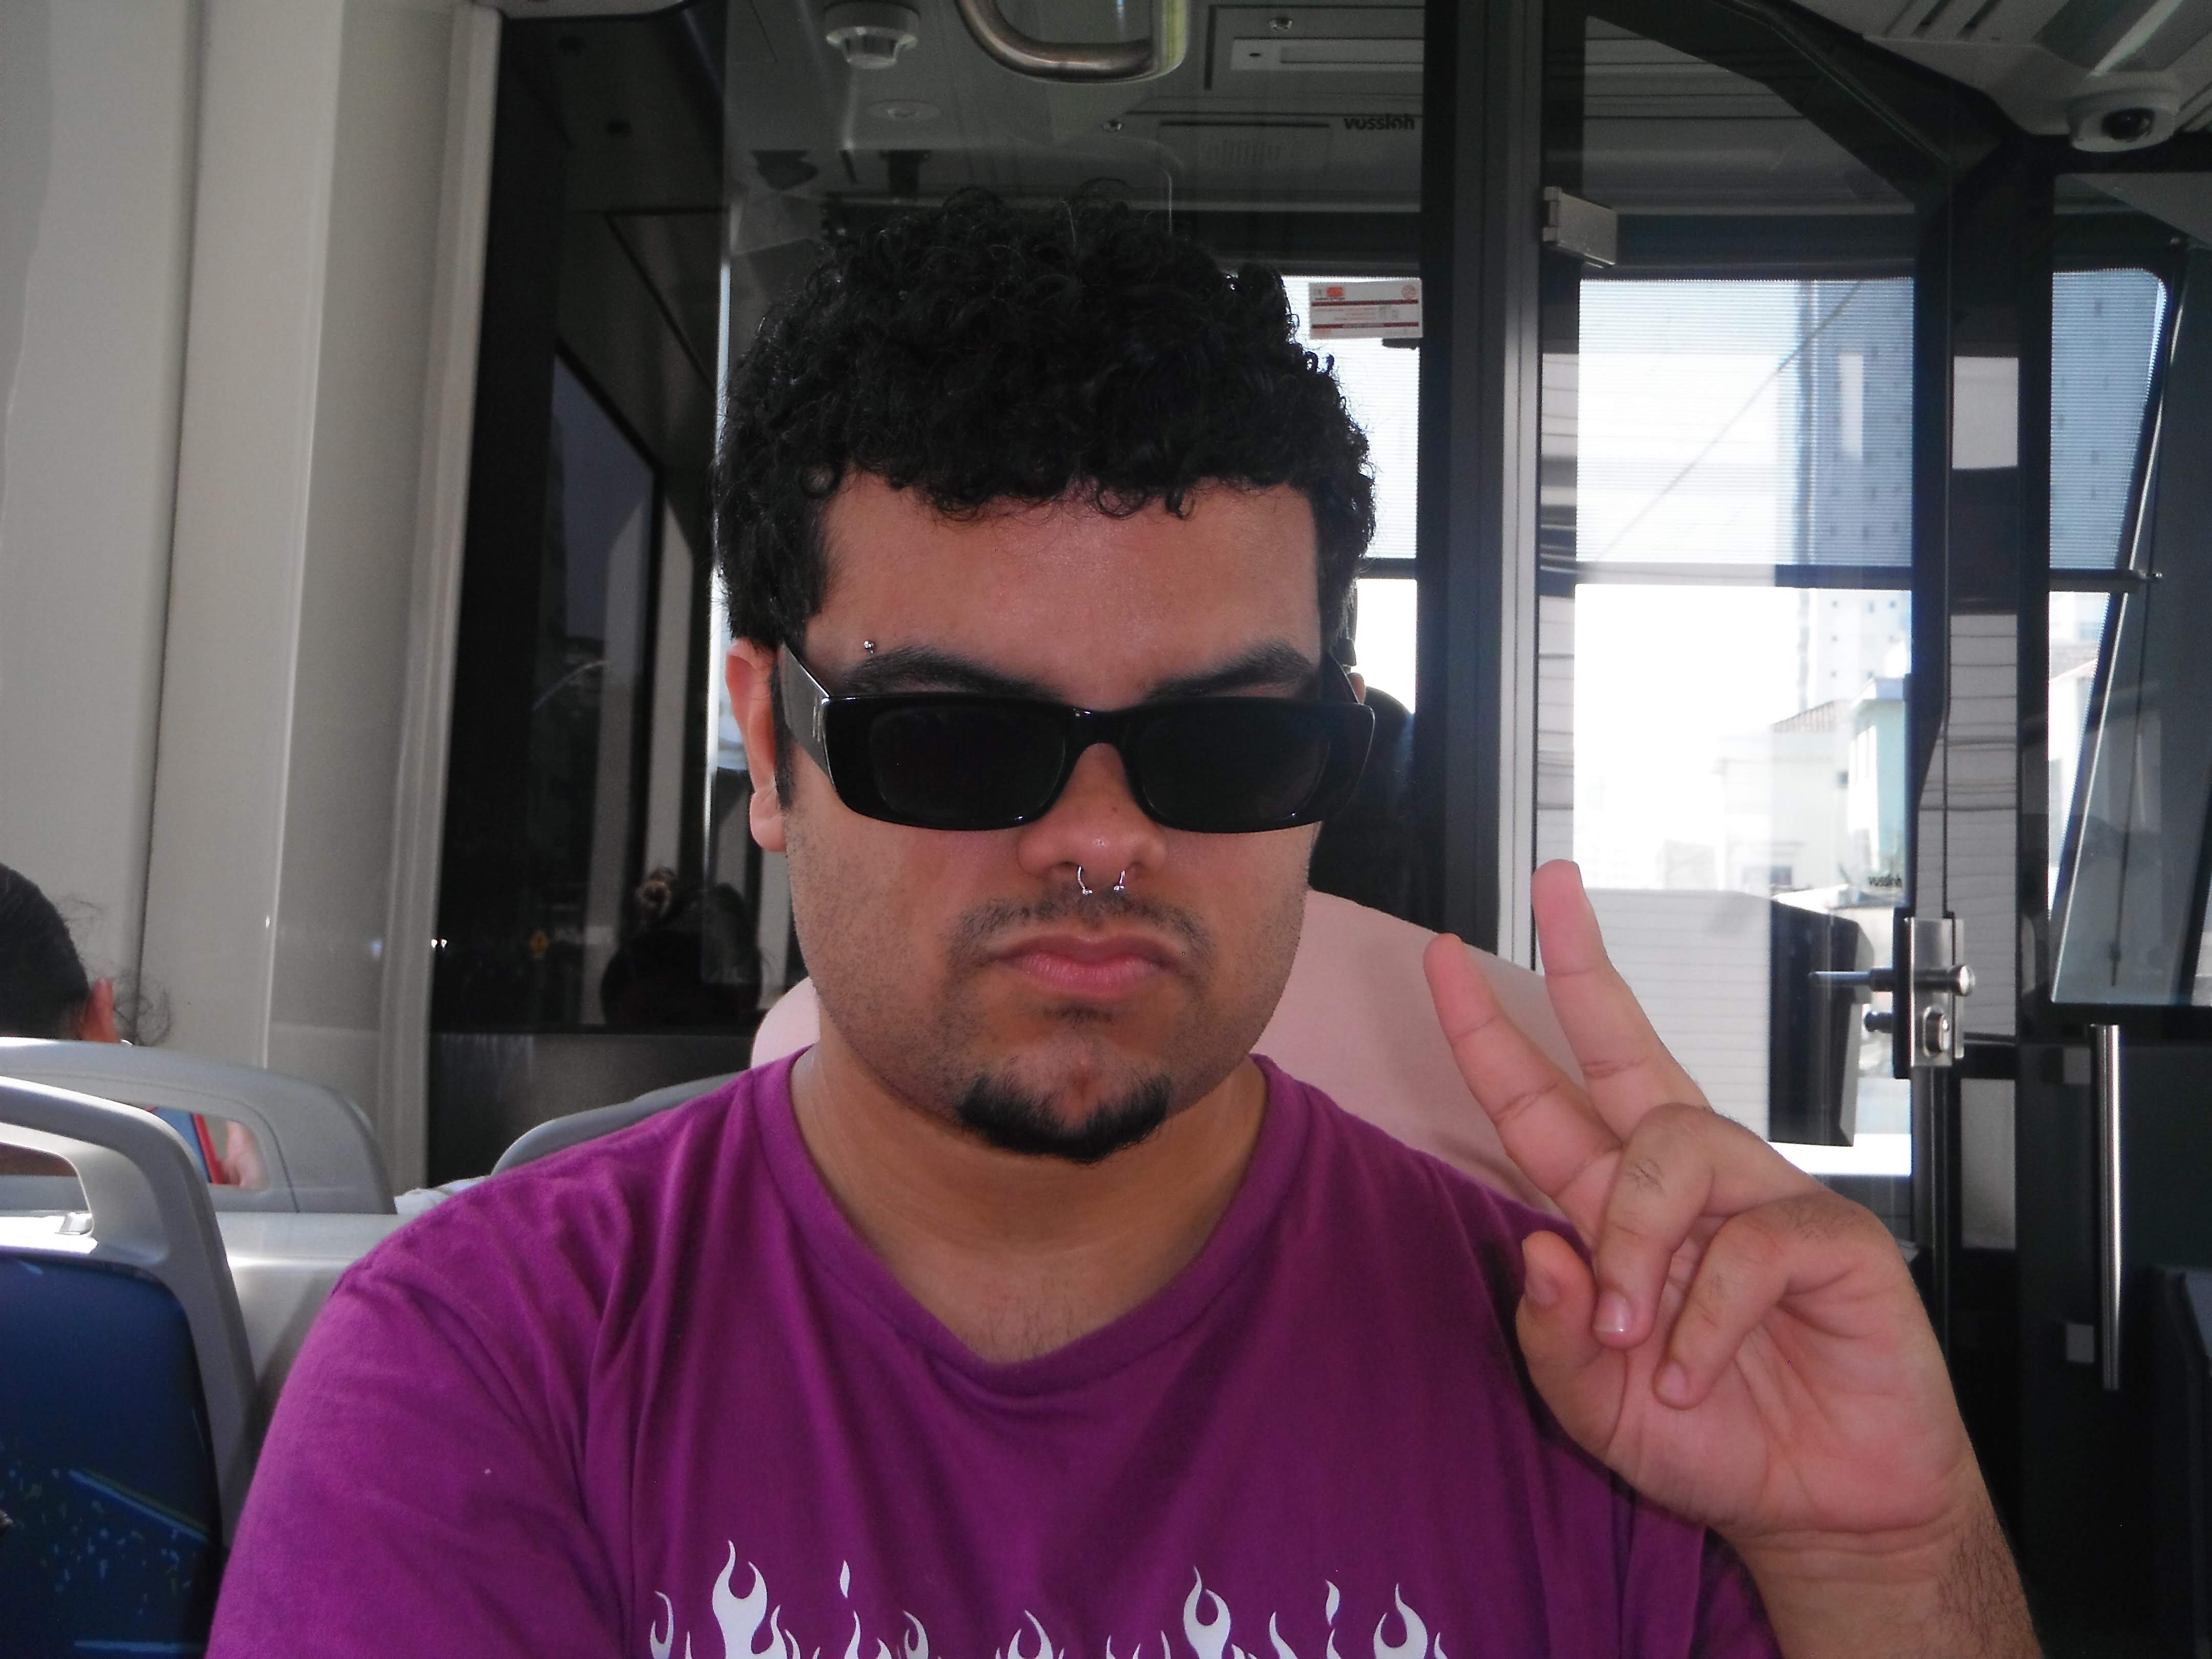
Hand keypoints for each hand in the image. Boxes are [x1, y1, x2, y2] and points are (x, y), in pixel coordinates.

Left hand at [1424, 862, 2034, 1656]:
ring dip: (1638, 1245)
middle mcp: (1684, 1185)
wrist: (1822, 1507)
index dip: (1491, 1033)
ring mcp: (1760, 1200)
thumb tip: (1540, 1248)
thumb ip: (1552, 1335)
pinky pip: (1750, 1243)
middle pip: (1625, 1047)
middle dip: (1582, 962)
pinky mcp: (1829, 1238)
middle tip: (1550, 888)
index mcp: (1617, 1208)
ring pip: (1673, 1148)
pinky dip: (1707, 1318)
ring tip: (1637, 1338)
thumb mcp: (1595, 1406)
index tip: (1448, 961)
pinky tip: (1693, 1370)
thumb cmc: (1714, 1440)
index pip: (1542, 1100)